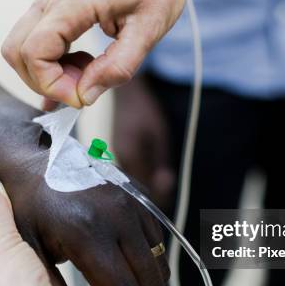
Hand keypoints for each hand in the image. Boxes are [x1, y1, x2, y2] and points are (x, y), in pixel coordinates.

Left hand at [0, 121, 169, 285]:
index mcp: (85, 230)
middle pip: (150, 281)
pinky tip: (123, 272)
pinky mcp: (139, 195)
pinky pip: (157, 239)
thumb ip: (50, 285)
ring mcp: (132, 201)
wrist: (33, 158)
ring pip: (159, 261)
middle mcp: (117, 214)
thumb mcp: (23, 247)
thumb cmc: (24, 207)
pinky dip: (147, 264)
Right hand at [1, 0, 203, 107]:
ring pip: (22, 44)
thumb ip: (116, 68)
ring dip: (47, 70)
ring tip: (85, 72)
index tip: (80, 98)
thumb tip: (85, 95)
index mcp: (75, 0)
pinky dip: (51, 58)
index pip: (34, 53)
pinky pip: (36, 34)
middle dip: (42, 81)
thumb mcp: (147, 31)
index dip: (51, 84)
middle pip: (17, 50)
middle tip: (79, 89)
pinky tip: (81, 63)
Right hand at [113, 76, 175, 210]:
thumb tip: (166, 185)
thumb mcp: (159, 134)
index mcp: (128, 155)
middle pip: (135, 186)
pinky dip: (140, 172)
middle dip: (152, 190)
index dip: (158, 194)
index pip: (143, 186)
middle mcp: (116, 159)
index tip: (171, 194)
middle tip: (168, 188)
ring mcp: (113, 156)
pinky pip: (128, 169)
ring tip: (161, 180)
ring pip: (131, 178)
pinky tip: (150, 169)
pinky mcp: (116, 152)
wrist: (127, 91)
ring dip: (146, 181)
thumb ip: (161, 161)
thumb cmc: (144, 109)